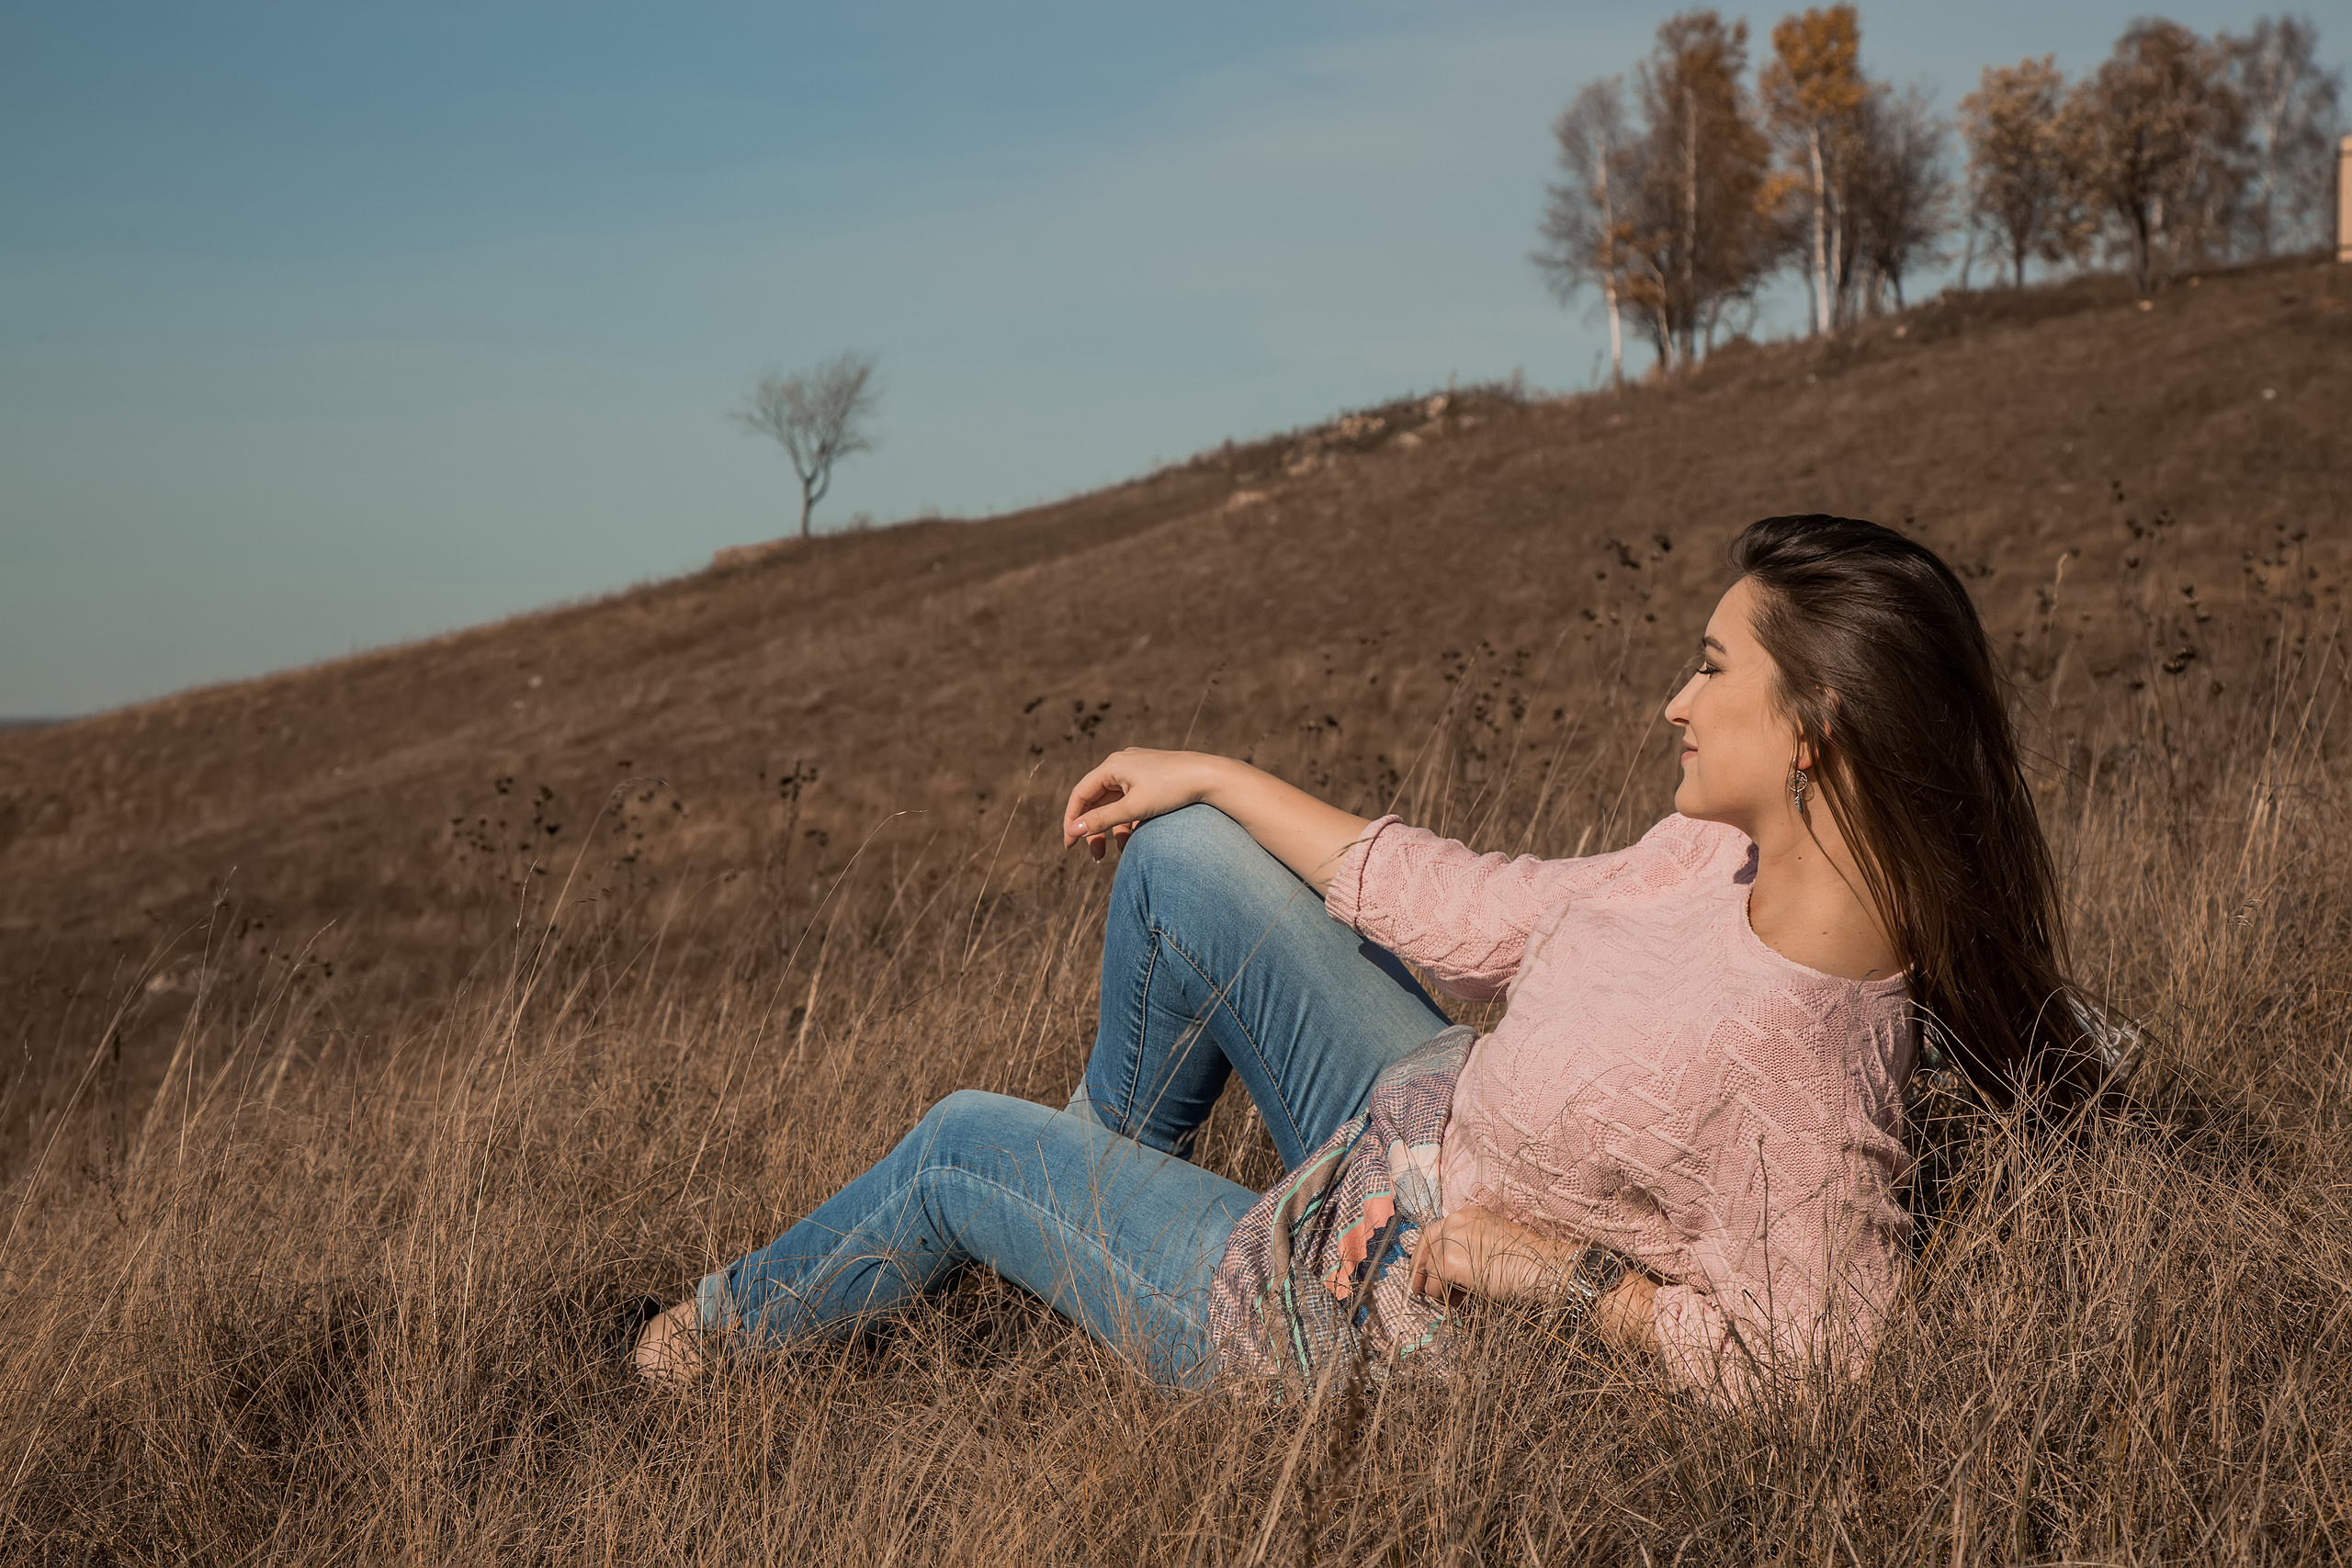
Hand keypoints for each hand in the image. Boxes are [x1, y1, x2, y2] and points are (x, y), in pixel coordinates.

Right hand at [1062, 749, 1224, 860]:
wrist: (1211, 777)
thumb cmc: (1172, 790)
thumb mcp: (1134, 809)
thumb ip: (1101, 820)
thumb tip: (1072, 831)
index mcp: (1112, 765)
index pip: (1081, 794)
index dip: (1072, 820)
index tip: (1069, 845)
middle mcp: (1121, 763)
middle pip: (1097, 800)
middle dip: (1095, 829)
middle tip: (1095, 856)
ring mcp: (1137, 769)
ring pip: (1114, 803)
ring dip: (1114, 828)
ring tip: (1120, 851)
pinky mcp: (1151, 778)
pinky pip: (1130, 801)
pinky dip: (1129, 820)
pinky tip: (1136, 838)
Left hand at [1409, 1204, 1564, 1304]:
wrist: (1543, 1268)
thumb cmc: (1529, 1261)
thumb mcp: (1494, 1243)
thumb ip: (1470, 1247)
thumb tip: (1449, 1270)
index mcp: (1467, 1215)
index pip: (1434, 1232)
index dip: (1425, 1253)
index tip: (1423, 1271)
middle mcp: (1455, 1222)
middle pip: (1426, 1247)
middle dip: (1421, 1270)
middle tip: (1421, 1290)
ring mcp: (1451, 1241)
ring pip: (1429, 1270)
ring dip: (1439, 1289)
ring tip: (1457, 1300)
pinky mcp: (1449, 1263)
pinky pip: (1434, 1286)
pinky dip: (1443, 1297)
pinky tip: (1460, 1302)